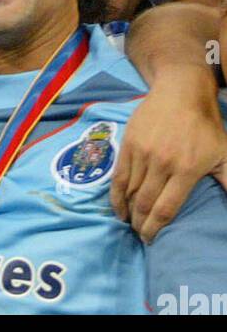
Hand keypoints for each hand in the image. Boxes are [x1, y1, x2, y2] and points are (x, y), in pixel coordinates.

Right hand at [110, 66, 226, 240]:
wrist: (180, 90)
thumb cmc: (205, 126)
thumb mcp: (224, 155)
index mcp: (186, 170)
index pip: (165, 209)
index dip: (155, 229)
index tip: (151, 240)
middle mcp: (162, 163)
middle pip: (145, 203)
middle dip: (140, 224)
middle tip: (140, 234)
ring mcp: (143, 152)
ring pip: (130, 191)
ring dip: (128, 212)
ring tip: (129, 223)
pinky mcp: (128, 142)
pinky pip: (119, 175)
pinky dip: (116, 194)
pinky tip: (118, 206)